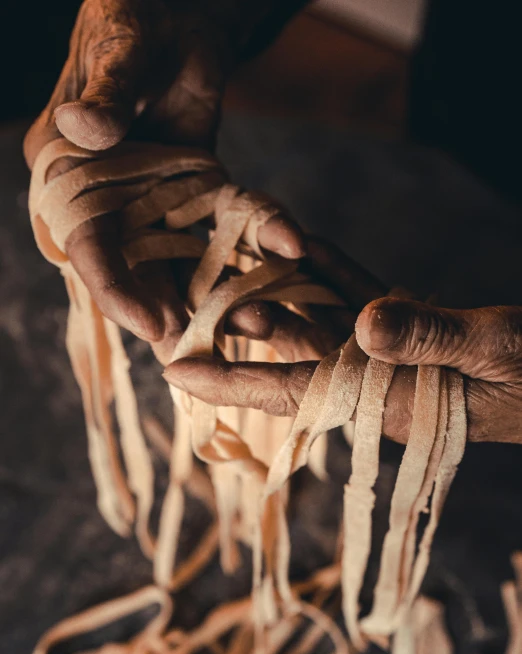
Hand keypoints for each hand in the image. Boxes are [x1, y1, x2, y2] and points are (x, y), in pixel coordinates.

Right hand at [25, 0, 305, 348]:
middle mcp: (109, 203)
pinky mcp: (195, 199)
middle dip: (173, 314)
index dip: (117, 292)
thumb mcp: (120, 53)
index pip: (87, 248)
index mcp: (69, 176)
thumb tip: (84, 129)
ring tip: (255, 323)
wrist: (178, 15)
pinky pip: (225, 230)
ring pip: (183, 264)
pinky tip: (287, 257)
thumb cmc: (134, 22)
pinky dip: (255, 244)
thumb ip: (105, 94)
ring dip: (217, 296)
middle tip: (209, 354)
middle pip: (138, 273)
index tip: (155, 326)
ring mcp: (153, 206)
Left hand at [164, 287, 521, 444]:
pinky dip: (332, 270)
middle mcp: (377, 377)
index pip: (293, 391)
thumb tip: (363, 325)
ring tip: (230, 264)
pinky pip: (363, 292)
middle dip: (242, 330)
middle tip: (187, 303)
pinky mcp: (415, 323)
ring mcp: (394, 349)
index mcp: (385, 399)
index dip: (232, 382)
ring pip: (323, 318)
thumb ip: (431, 338)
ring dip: (280, 293)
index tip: (173, 372)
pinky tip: (299, 244)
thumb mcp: (493, 351)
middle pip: (294, 352)